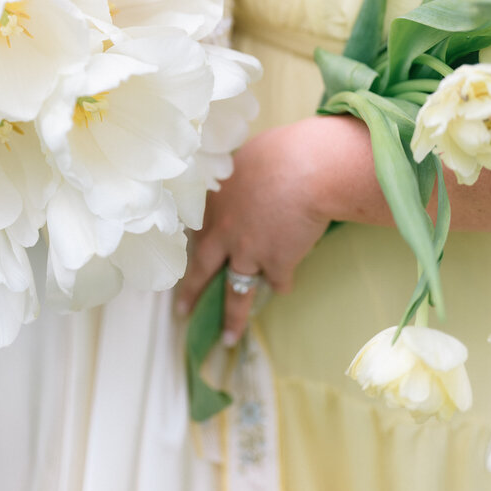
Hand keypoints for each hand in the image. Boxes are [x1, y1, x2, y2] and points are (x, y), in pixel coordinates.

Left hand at [177, 116, 370, 345]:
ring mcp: (248, 252)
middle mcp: (223, 233)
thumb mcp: (244, 158)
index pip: (194, 232)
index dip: (193, 247)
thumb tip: (240, 179)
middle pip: (202, 270)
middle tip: (182, 312)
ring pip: (236, 293)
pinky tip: (283, 286)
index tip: (186, 262)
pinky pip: (278, 282)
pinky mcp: (276, 264)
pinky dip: (282, 283)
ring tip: (228, 338)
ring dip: (232, 318)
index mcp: (212, 203)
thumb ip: (235, 178)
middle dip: (191, 294)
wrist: (308, 169)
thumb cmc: (281, 152)